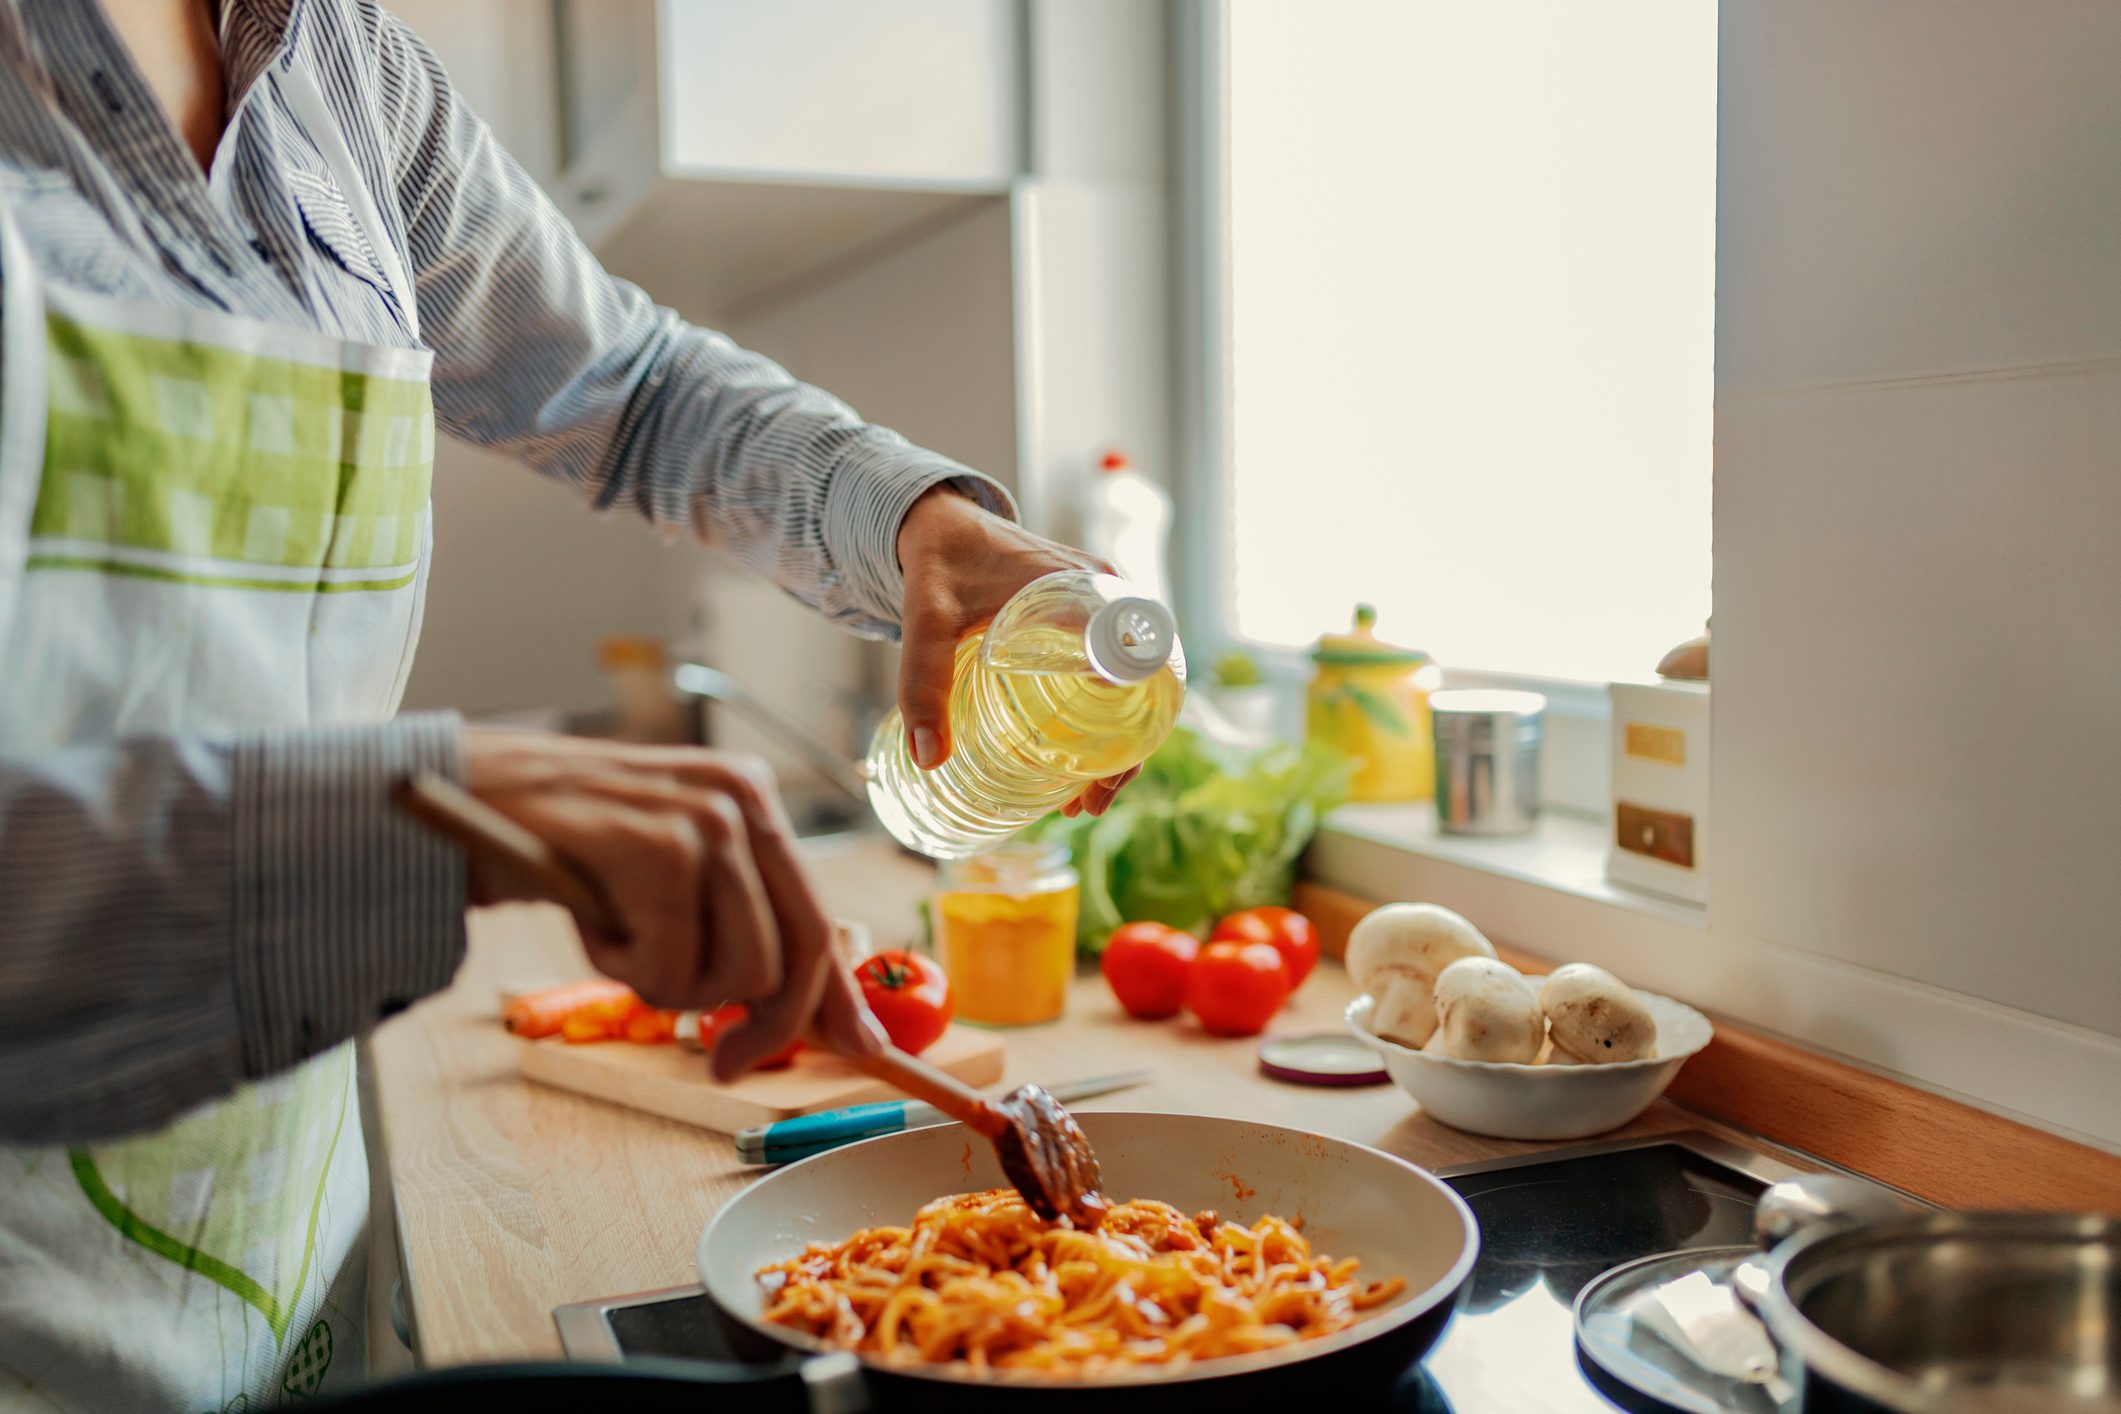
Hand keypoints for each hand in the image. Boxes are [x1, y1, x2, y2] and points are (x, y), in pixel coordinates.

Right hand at [458, 728, 881, 1076]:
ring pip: (736, 973)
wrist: (469, 798)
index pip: (817, 917)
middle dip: (762, 1029)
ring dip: (670, 987)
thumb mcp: (672, 877)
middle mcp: (742, 799)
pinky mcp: (657, 847)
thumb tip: (811, 1018)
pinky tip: (592, 922)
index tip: (864, 1051)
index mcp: (756, 801)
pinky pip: (670, 969)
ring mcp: (703, 818)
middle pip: (793, 956)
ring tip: (622, 940)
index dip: (839, 996)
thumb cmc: (573, 853)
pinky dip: (622, 970)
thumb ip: (739, 926)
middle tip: (720, 1065)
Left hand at [894, 487, 1141, 816]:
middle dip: (1127, 752)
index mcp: (1080, 589)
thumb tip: (929, 758)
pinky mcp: (1090, 617)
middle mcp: (1105, 595)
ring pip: (1133, 684)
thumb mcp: (925, 622)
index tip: (1106, 768)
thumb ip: (922, 682)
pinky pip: (1116, 669)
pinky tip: (1078, 761)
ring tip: (1084, 800)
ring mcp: (1102, 607)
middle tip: (1090, 804)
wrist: (942, 521)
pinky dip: (1108, 717)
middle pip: (1143, 683)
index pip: (1134, 656)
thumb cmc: (939, 564)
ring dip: (1120, 743)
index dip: (1135, 714)